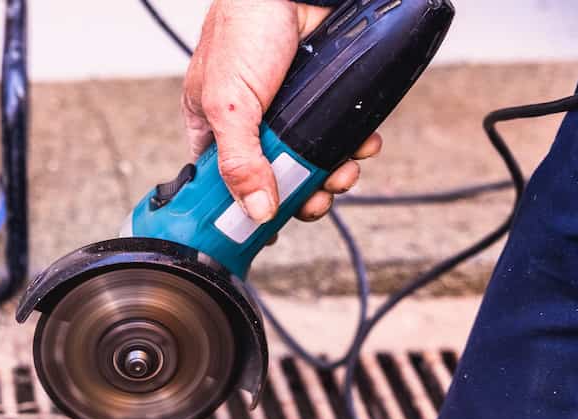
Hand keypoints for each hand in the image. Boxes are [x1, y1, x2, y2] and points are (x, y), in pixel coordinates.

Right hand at [183, 0, 382, 234]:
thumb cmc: (241, 28)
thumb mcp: (229, 104)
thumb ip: (239, 161)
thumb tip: (257, 213)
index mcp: (215, 129)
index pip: (225, 186)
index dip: (247, 211)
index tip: (269, 230)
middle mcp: (252, 125)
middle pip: (276, 181)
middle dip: (303, 195)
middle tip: (319, 200)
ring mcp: (290, 114)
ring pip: (313, 162)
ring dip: (334, 174)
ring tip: (345, 172)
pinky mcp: (322, 99)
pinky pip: (340, 135)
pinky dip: (354, 145)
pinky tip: (363, 144)